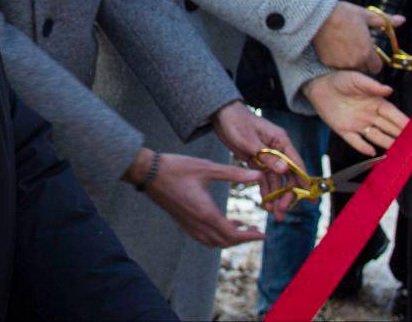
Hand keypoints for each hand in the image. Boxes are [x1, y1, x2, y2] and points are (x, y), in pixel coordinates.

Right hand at [124, 148, 266, 246]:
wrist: (148, 172)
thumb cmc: (177, 168)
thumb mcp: (208, 168)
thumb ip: (234, 173)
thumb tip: (257, 175)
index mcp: (206, 213)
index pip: (233, 235)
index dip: (250, 237)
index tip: (263, 234)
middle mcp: (198, 224)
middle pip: (225, 242)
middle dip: (243, 239)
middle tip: (256, 231)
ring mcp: (188, 225)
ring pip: (214, 242)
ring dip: (229, 239)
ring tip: (242, 227)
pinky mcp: (182, 222)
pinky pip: (203, 238)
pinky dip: (217, 236)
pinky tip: (221, 222)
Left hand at [211, 101, 304, 221]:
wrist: (220, 115)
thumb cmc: (236, 122)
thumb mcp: (249, 140)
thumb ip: (266, 157)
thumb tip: (284, 170)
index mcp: (280, 141)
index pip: (296, 164)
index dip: (304, 182)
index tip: (310, 199)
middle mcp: (277, 150)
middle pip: (287, 176)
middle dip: (287, 194)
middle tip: (282, 211)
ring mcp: (267, 156)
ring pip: (276, 180)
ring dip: (276, 196)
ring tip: (275, 214)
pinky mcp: (257, 160)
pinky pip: (264, 179)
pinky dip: (265, 191)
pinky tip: (266, 204)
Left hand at [302, 71, 408, 156]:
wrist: (318, 85)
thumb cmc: (339, 79)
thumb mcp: (356, 79)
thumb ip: (372, 85)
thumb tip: (388, 89)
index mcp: (375, 102)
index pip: (393, 115)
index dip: (404, 122)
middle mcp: (369, 115)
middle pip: (388, 128)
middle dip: (400, 136)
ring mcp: (358, 124)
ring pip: (376, 136)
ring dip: (386, 144)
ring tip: (398, 152)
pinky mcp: (344, 130)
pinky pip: (356, 141)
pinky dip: (363, 147)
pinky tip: (372, 152)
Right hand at [311, 1, 391, 73]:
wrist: (320, 16)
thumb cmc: (344, 14)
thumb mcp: (367, 15)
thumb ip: (386, 21)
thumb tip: (402, 20)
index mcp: (367, 52)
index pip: (377, 67)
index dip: (375, 60)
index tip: (370, 52)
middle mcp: (355, 61)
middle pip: (364, 69)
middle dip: (363, 61)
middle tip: (357, 48)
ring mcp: (341, 63)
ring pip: (350, 68)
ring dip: (350, 62)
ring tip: (344, 47)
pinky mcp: (328, 63)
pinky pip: (337, 66)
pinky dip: (337, 60)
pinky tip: (334, 48)